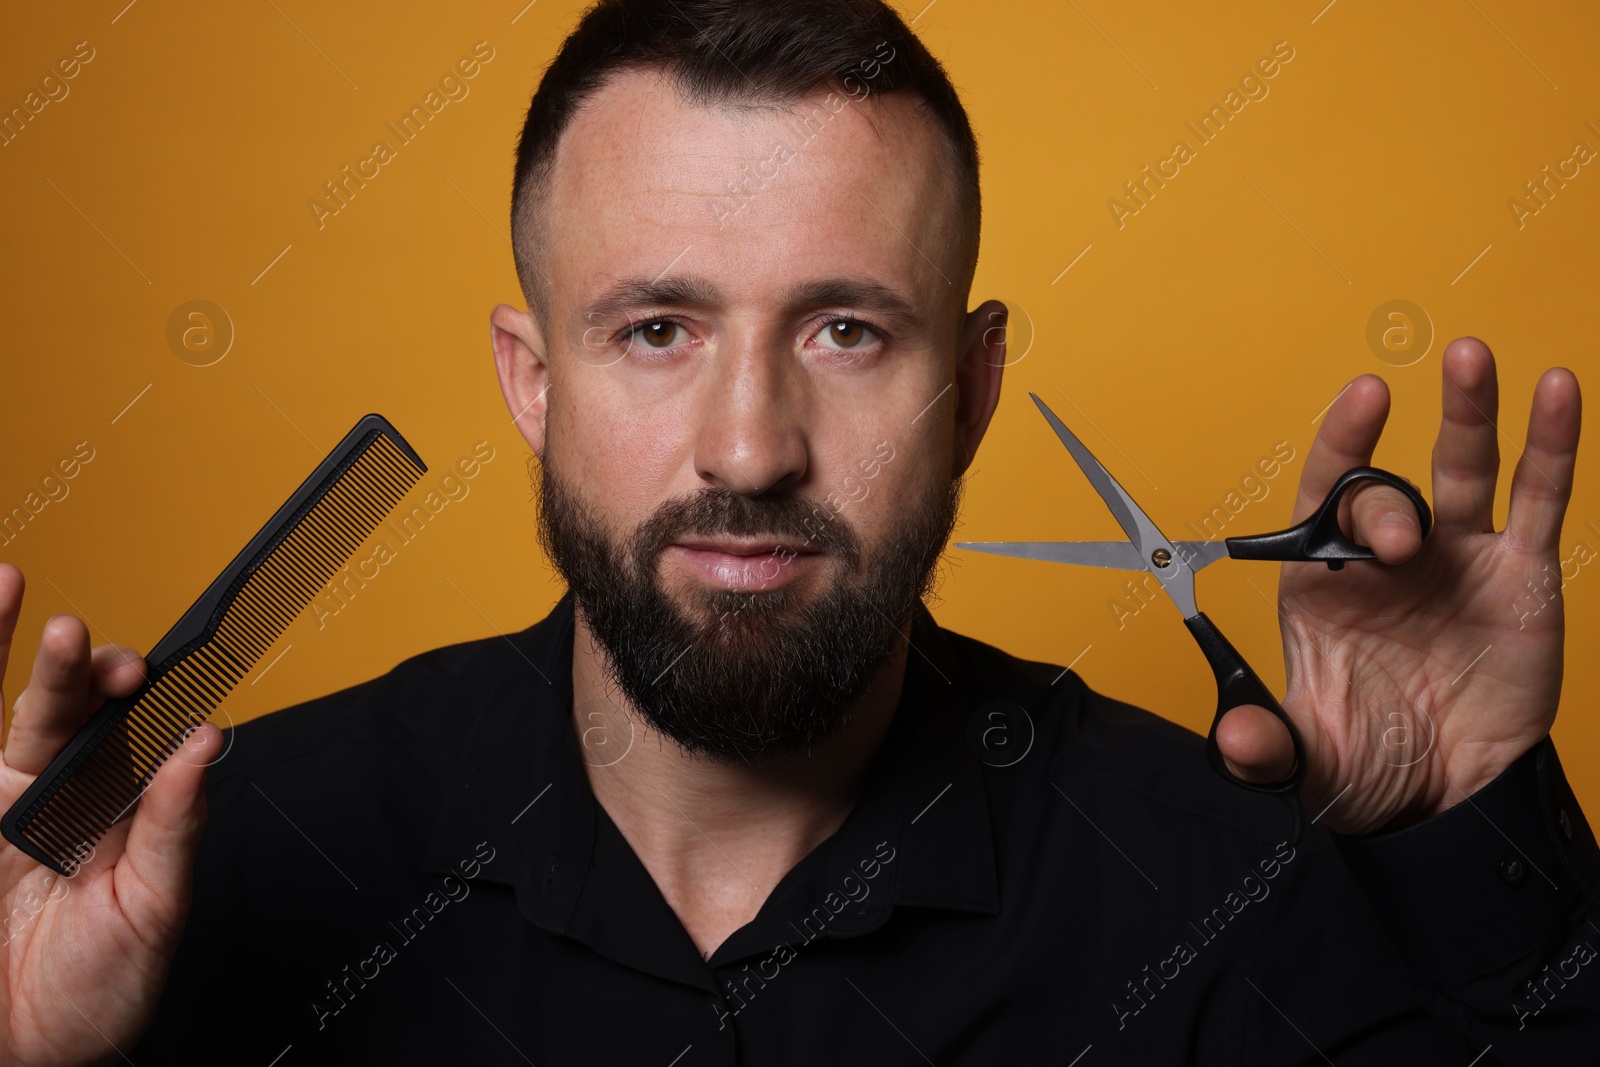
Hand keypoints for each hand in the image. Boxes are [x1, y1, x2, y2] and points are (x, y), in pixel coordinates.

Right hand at [0, 562, 220, 1065]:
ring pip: (24, 711)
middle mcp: (65, 795)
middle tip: (115, 664)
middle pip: (80, 709)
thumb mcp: (151, 909)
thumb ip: (173, 824)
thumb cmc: (92, 993)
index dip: (157, 698)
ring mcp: (6, 799)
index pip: (143, 734)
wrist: (22, 1053)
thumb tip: (206, 745)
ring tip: (48, 619)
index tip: (174, 676)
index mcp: (123, 810)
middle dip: (98, 673)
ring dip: (39, 663)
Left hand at [1213, 337, 1581, 835]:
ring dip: (1468, 411)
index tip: (1360, 401)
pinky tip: (1554, 392)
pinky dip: (1550, 445)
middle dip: (1389, 506)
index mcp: (1326, 583)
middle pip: (1387, 495)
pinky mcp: (1522, 577)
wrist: (1444, 796)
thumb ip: (1268, 746)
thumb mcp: (1307, 757)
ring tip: (1470, 357)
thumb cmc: (1367, 759)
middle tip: (1402, 545)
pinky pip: (1540, 501)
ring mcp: (1458, 559)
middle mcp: (1389, 559)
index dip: (1341, 446)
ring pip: (1464, 467)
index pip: (1324, 498)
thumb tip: (1234, 742)